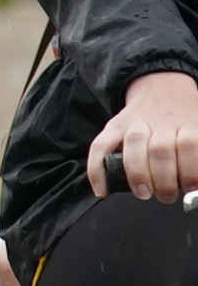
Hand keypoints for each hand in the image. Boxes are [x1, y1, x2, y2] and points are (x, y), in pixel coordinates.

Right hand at [92, 71, 197, 202]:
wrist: (162, 88)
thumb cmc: (184, 120)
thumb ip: (197, 155)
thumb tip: (196, 189)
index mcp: (187, 124)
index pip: (188, 146)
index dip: (190, 170)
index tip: (191, 189)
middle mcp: (160, 123)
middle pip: (160, 149)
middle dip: (163, 180)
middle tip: (166, 197)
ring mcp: (134, 124)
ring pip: (134, 146)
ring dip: (138, 174)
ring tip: (143, 193)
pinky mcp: (113, 126)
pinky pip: (99, 146)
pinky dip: (97, 170)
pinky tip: (102, 189)